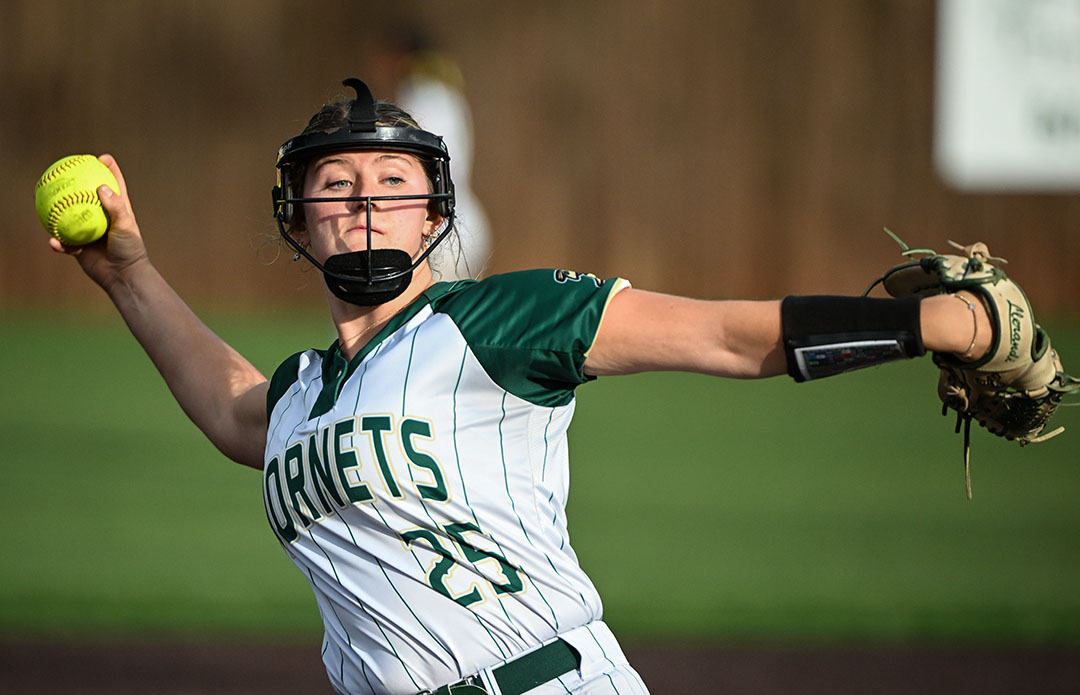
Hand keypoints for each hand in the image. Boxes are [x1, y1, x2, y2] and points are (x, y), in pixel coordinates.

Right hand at [48, 154, 149, 291]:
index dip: (110, 171)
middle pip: (88, 197)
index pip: (115, 187)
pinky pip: (64, 243)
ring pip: (70, 219)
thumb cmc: (130, 250)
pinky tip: (53, 242)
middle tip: (67, 172)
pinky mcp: (80, 248)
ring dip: (59, 211)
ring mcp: (89, 233)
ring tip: (46, 202)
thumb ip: (116, 207)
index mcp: (118, 212)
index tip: (103, 157)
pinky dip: (58, 243)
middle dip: (78, 184)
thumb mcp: (126, 226)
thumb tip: (101, 187)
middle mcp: (102, 220)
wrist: (123, 276)